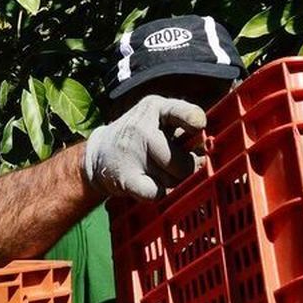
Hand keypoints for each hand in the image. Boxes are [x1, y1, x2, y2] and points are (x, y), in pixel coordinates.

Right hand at [81, 95, 207, 199]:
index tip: (199, 125)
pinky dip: (158, 193)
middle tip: (173, 164)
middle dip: (185, 169)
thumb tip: (204, 155)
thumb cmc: (139, 137)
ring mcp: (132, 153)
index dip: (193, 119)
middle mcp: (142, 128)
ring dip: (171, 182)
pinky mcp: (126, 178)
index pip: (179, 111)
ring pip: (173, 181)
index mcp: (155, 108)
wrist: (98, 154)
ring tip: (155, 170)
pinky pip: (158, 194)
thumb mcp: (157, 118)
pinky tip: (148, 184)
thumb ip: (184, 129)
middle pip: (183, 162)